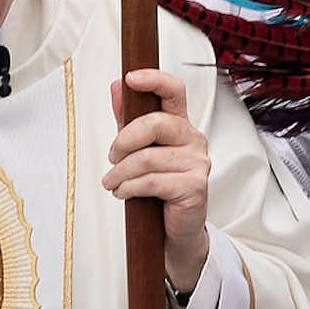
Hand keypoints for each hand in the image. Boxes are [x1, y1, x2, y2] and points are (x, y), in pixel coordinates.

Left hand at [107, 67, 210, 294]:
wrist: (175, 230)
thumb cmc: (158, 187)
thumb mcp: (138, 149)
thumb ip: (128, 118)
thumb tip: (117, 86)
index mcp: (181, 125)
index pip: (175, 91)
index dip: (154, 80)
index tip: (130, 78)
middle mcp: (194, 139)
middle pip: (156, 123)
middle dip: (124, 140)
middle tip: (111, 157)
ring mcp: (197, 163)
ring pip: (148, 158)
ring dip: (120, 173)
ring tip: (112, 183)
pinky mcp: (194, 186)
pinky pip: (151, 181)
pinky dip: (129, 188)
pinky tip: (124, 194)